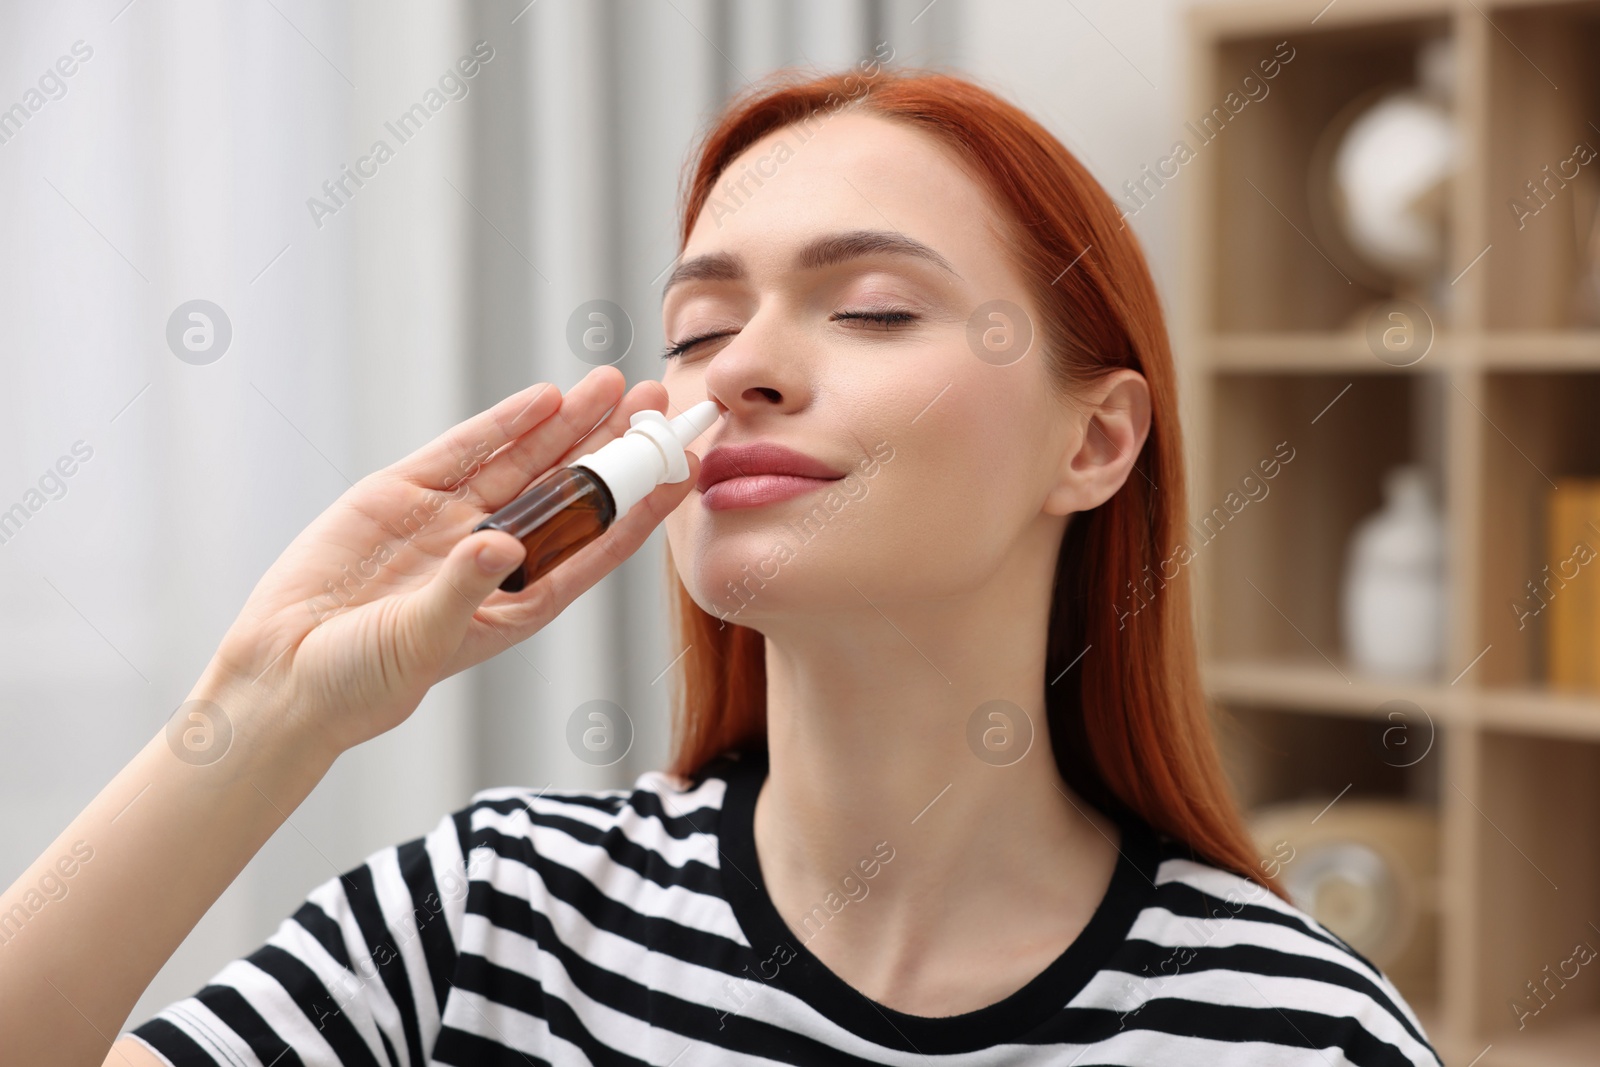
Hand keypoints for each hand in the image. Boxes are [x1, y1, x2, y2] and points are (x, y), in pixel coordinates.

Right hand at [199, 366, 701, 760]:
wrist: (280, 675)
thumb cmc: (359, 682)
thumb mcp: (419, 642)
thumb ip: (460, 590)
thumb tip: (499, 543)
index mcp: (517, 601)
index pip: (596, 546)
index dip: (640, 507)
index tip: (682, 471)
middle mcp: (494, 554)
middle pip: (569, 491)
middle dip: (614, 447)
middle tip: (659, 403)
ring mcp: (448, 520)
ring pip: (524, 461)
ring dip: (569, 424)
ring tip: (616, 386)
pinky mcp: (401, 494)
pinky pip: (462, 452)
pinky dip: (501, 424)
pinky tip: (544, 399)